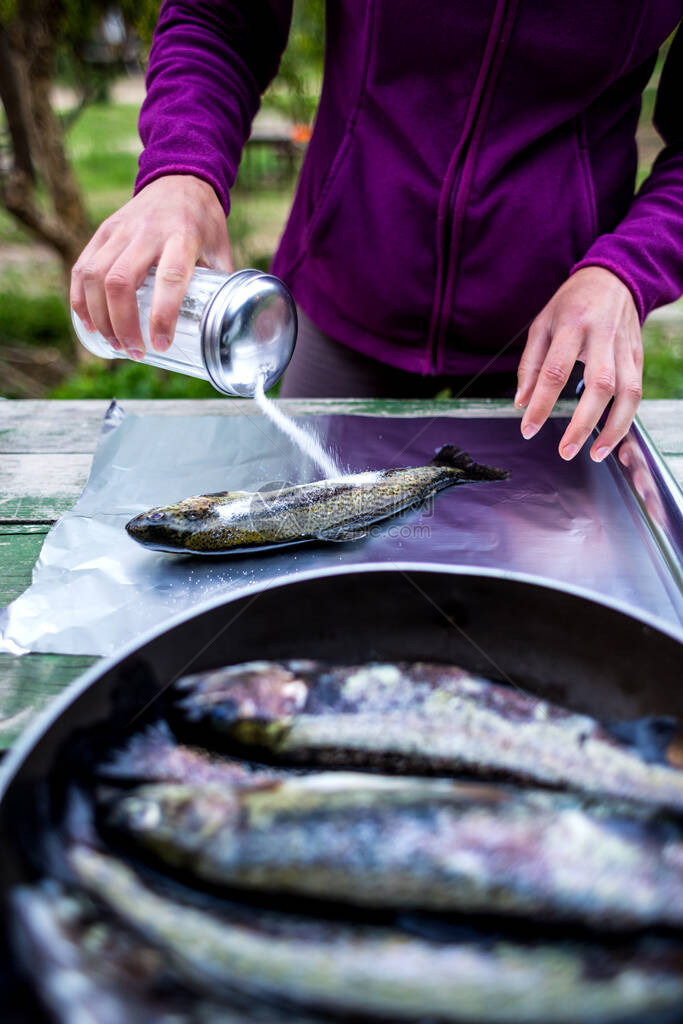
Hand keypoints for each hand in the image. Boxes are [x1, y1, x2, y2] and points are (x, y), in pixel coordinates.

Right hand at [70, 175, 232, 359]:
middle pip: (120, 281)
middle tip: (134, 351)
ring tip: (115, 343)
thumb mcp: (220, 249)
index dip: (162, 316)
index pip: (170, 279)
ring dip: (100, 317)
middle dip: (122, 324)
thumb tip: (224, 329)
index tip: (160, 345)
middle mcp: (147, 232)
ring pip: (95, 276)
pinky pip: (81, 268)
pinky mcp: (103, 231)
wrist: (179, 179)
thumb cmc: (203, 222)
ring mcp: (120, 230)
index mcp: (182, 237)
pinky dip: (80, 299)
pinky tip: (89, 324)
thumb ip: (220, 286)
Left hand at [515, 267, 642, 460]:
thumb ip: (531, 364)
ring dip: (614, 428)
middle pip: (599, 385)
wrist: (614, 278)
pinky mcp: (638, 357)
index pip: (555, 370)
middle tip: (565, 450)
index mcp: (573, 325)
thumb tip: (521, 403)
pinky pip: (636, 392)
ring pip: (628, 392)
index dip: (541, 403)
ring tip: (595, 453)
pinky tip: (611, 438)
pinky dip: (626, 418)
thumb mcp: (542, 325)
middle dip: (583, 423)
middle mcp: (603, 336)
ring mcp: (625, 347)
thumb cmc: (571, 305)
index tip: (528, 429)